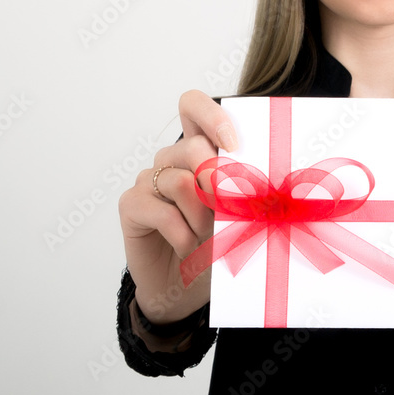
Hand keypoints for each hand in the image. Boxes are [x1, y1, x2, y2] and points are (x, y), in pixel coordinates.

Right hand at [117, 90, 237, 324]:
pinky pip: (160, 211)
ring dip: (202, 216)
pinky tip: (188, 247)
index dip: (212, 116)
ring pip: (180, 181)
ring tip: (208, 237)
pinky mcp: (131, 205)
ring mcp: (148, 181)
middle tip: (230, 212)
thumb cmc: (217, 244)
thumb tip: (261, 184)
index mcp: (198, 149)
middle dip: (218, 182)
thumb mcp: (238, 214)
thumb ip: (242, 189)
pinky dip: (182, 234)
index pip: (193, 106)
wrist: (187, 288)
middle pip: (193, 147)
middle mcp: (170, 159)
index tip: (234, 145)